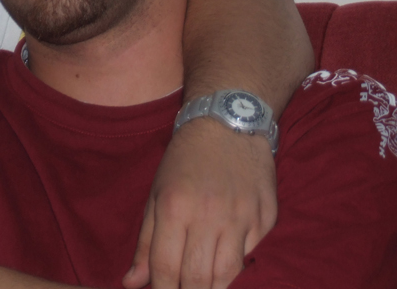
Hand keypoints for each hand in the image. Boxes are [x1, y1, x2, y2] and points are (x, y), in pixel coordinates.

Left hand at [123, 119, 276, 288]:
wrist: (227, 124)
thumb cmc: (184, 161)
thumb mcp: (156, 194)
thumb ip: (146, 242)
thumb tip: (132, 283)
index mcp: (175, 207)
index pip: (167, 269)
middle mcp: (209, 214)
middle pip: (199, 278)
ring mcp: (242, 217)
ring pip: (228, 274)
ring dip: (213, 286)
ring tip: (201, 283)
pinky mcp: (266, 218)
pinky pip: (251, 254)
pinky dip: (236, 262)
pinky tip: (225, 256)